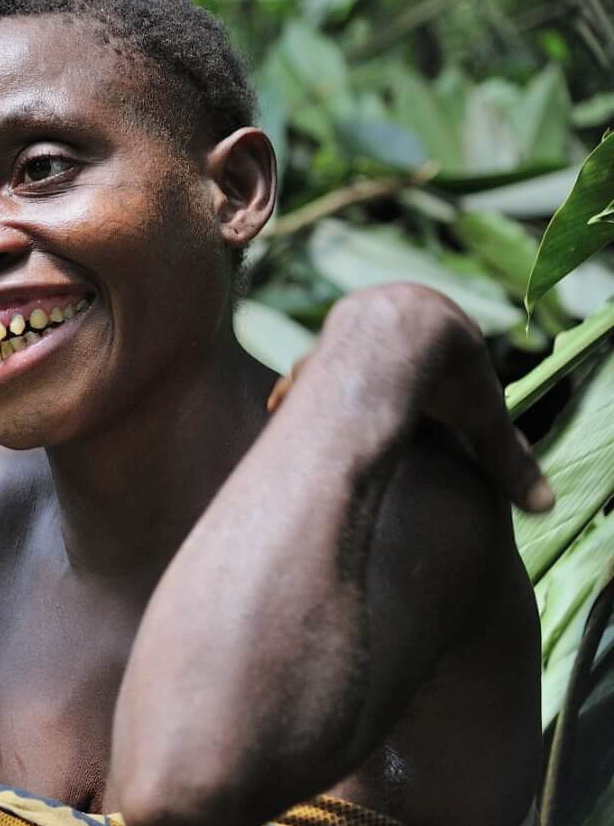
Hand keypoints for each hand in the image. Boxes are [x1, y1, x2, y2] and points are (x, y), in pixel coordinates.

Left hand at [273, 284, 552, 512]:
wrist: (401, 332)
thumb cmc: (448, 373)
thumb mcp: (484, 420)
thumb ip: (506, 460)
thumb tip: (543, 506)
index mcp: (439, 329)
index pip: (430, 362)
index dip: (424, 389)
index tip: (415, 411)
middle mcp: (396, 318)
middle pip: (380, 360)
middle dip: (373, 385)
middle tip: (359, 416)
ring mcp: (359, 322)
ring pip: (342, 361)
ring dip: (331, 385)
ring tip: (317, 416)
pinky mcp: (326, 336)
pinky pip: (310, 369)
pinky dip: (302, 388)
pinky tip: (282, 404)